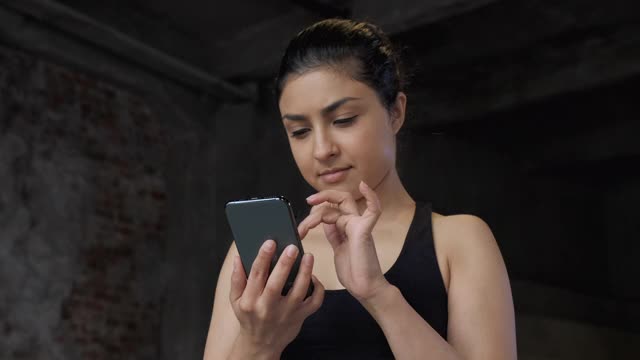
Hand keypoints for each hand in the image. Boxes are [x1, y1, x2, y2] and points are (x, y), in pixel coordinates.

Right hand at [229, 240, 323, 353]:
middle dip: (285, 264)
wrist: (261, 344)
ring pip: (299, 292)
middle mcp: (267, 308)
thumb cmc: (249, 317)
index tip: (270, 242)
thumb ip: (237, 279)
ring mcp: (286, 313)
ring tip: (308, 256)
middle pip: (277, 283)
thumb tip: (238, 257)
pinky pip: (314, 302)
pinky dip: (318, 289)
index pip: (256, 276)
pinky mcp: (300, 317)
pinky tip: (313, 276)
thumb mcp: (235, 300)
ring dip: (305, 272)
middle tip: (292, 248)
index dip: (263, 257)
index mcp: (250, 301)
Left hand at [297, 181, 389, 301]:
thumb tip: (324, 224)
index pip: (331, 209)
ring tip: (305, 228)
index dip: (316, 210)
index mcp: (346, 228)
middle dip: (321, 199)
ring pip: (341, 204)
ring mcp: (359, 225)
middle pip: (338, 200)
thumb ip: (333, 236)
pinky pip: (373, 210)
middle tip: (307, 202)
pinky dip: (371, 196)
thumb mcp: (338, 250)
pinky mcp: (364, 230)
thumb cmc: (353, 273)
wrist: (365, 288)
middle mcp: (353, 223)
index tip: (302, 222)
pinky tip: (364, 186)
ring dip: (319, 211)